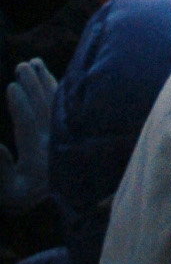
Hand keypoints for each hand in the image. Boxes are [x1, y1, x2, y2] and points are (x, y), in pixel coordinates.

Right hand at [0, 57, 55, 211]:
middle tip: (22, 66)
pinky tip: (48, 72)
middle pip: (44, 108)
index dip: (20, 105)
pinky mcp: (70, 129)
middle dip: (33, 85)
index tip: (11, 86)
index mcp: (40, 158)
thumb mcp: (10, 192)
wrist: (65, 201)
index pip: (29, 125)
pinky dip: (56, 86)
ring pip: (56, 101)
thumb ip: (2, 170)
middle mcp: (55, 143)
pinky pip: (64, 103)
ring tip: (34, 62)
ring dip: (45, 80)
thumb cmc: (26, 195)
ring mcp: (65, 134)